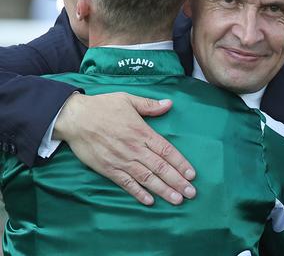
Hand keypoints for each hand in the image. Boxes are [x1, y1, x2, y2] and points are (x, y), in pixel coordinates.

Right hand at [53, 92, 195, 205]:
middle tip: (191, 193)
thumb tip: (169, 103)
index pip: (167, 150)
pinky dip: (138, 193)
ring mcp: (121, 160)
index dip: (181, 163)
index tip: (192, 174)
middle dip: (178, 181)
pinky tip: (150, 201)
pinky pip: (126, 183)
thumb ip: (150, 105)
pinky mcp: (108, 169)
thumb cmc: (102, 107)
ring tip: (177, 200)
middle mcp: (135, 148)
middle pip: (160, 167)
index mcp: (142, 132)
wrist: (74, 118)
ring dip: (163, 190)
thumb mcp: (128, 99)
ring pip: (147, 178)